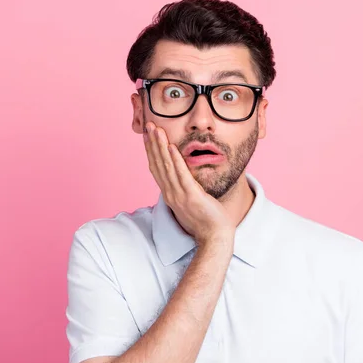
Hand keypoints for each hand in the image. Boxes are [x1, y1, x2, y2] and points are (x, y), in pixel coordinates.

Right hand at [143, 122, 235, 248]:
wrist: (214, 237)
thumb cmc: (205, 220)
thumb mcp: (190, 201)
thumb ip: (184, 188)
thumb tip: (183, 177)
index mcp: (169, 194)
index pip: (156, 168)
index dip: (150, 150)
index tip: (147, 135)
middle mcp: (171, 193)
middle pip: (157, 164)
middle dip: (152, 143)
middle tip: (148, 125)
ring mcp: (180, 196)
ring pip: (166, 167)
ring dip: (160, 147)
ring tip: (156, 130)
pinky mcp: (192, 197)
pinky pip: (182, 176)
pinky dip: (176, 160)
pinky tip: (172, 147)